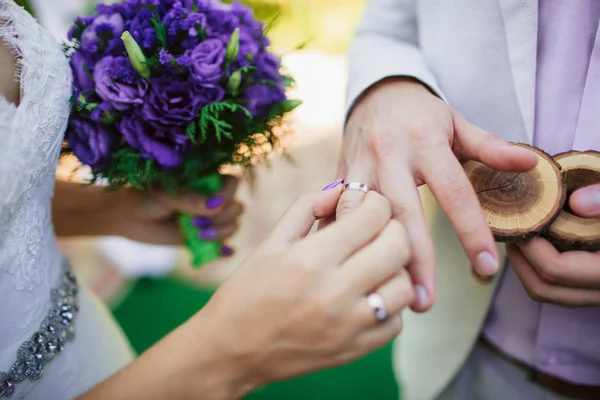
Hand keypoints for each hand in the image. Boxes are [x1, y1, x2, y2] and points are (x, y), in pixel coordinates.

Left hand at [112, 175, 241, 245]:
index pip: (232, 184)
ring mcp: (207, 219)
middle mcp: (210, 199)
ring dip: (220, 234)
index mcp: (205, 180)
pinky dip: (225, 250)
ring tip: (196, 236)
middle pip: (236, 208)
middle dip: (222, 219)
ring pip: (232, 226)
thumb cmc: (143, 198)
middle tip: (196, 223)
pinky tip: (224, 252)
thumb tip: (218, 205)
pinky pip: (221, 245)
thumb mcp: (165, 195)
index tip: (211, 206)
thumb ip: (190, 199)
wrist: (126, 218)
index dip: (227, 195)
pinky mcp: (201, 238)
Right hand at [196, 184, 413, 391]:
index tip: (368, 204)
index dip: (376, 202)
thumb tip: (342, 189)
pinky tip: (368, 296)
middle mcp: (334, 292)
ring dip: (396, 269)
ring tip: (375, 265)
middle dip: (393, 229)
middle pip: (397, 247)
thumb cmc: (246, 292)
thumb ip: (307, 207)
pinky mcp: (354, 350)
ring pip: (404, 287)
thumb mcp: (270, 242)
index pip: (372, 216)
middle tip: (378, 230)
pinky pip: (396, 322)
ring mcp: (347, 326)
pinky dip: (390, 305)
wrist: (230, 351)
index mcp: (310, 259)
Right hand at [338, 77, 537, 310]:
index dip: (471, 231)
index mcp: (425, 142)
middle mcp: (389, 154)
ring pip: (360, 214)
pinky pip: (336, 209)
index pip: (454, 192)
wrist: (376, 92)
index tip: (486, 267)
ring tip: (383, 292)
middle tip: (424, 301)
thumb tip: (530, 163)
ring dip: (370, 254)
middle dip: (413, 258)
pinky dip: (339, 237)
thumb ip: (490, 146)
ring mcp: (359, 165)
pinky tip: (346, 267)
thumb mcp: (456, 122)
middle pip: (403, 212)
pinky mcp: (340, 173)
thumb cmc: (421, 113)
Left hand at [508, 183, 599, 306]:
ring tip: (520, 232)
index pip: (555, 269)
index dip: (528, 245)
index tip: (516, 218)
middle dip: (519, 259)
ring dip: (528, 266)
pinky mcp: (597, 288)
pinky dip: (544, 268)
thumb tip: (577, 203)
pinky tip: (541, 239)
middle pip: (544, 288)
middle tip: (508, 228)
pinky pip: (563, 288)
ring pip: (550, 293)